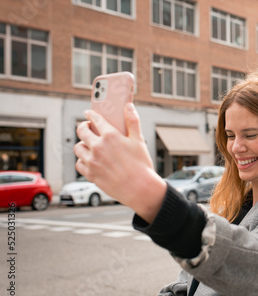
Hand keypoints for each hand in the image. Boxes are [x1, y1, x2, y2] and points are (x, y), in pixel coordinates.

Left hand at [74, 103, 165, 222]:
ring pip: (77, 148)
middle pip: (81, 131)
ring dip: (82, 144)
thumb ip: (133, 121)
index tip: (89, 114)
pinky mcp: (90, 174)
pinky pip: (79, 164)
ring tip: (88, 145)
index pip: (95, 119)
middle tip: (86, 128)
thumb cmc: (142, 165)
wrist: (140, 189)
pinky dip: (82, 161)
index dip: (91, 115)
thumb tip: (129, 106)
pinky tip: (89, 160)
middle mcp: (98, 147)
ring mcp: (92, 161)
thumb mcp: (139, 141)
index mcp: (111, 136)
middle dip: (83, 127)